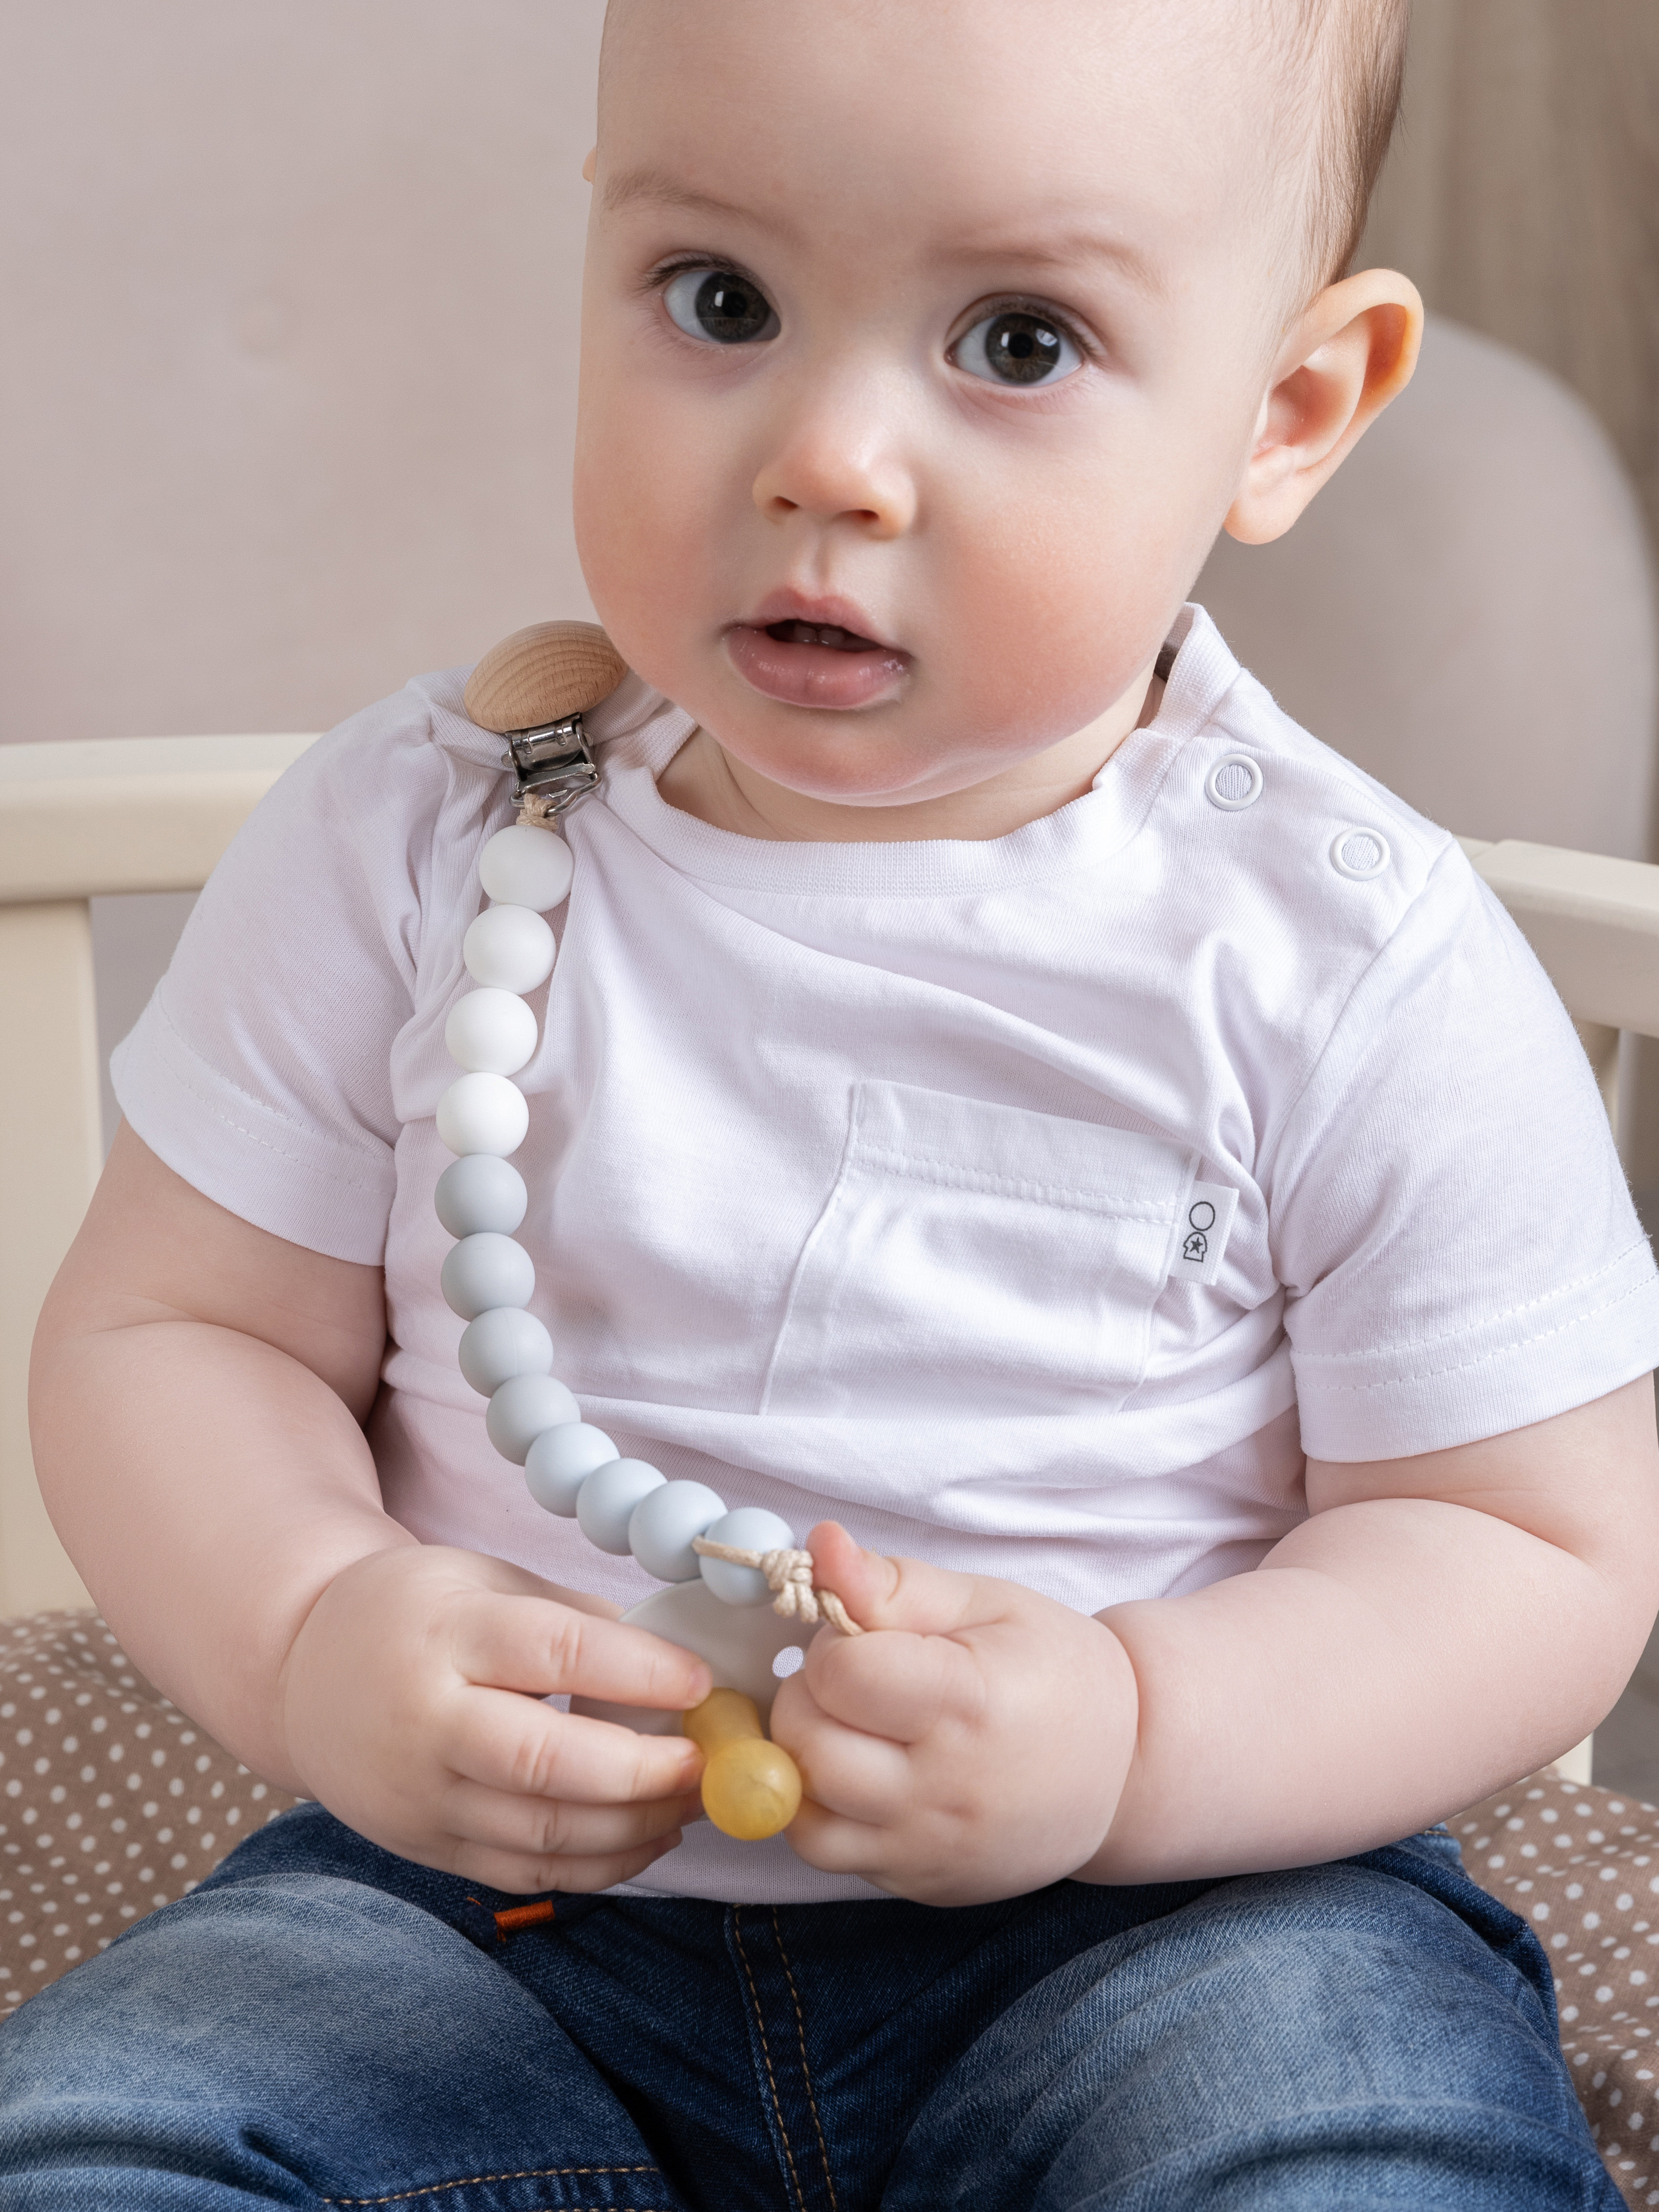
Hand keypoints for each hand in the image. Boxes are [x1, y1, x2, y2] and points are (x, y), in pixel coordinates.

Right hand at [278, 1544, 710, 1892]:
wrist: (302, 1673)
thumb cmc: (412, 1614)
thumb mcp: (482, 1579)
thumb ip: (572, 1617)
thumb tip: (672, 1660)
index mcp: (445, 1636)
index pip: (555, 1654)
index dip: (639, 1671)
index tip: (701, 1681)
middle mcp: (427, 1723)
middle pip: (547, 1762)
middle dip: (643, 1771)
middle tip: (705, 1761)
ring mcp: (422, 1798)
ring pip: (542, 1833)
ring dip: (634, 1826)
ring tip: (692, 1801)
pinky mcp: (427, 1847)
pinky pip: (525, 1872)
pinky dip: (597, 1866)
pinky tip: (647, 1837)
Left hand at [772, 1524, 1136, 1903]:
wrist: (1123, 1770)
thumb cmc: (1054, 1669)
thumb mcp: (986, 1604)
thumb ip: (894, 1580)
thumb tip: (819, 1545)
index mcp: (968, 1702)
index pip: (841, 1673)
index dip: (834, 1642)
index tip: (865, 1636)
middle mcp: (945, 1788)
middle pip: (808, 1744)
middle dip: (809, 1696)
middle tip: (853, 1679)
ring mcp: (930, 1847)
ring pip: (801, 1808)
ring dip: (802, 1757)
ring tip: (852, 1727)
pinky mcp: (918, 1885)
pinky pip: (826, 1851)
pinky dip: (820, 1809)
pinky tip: (861, 1774)